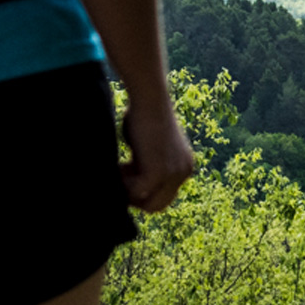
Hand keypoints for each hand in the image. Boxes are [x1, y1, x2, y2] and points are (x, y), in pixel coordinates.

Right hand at [120, 94, 192, 211]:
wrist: (149, 98)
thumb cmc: (143, 114)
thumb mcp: (150, 147)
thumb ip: (146, 165)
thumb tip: (130, 188)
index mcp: (184, 167)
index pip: (163, 198)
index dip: (142, 192)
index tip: (127, 173)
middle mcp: (184, 172)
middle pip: (157, 206)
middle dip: (135, 197)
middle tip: (122, 174)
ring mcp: (174, 174)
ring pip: (147, 203)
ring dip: (128, 191)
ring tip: (120, 167)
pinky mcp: (159, 172)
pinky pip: (136, 193)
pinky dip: (123, 184)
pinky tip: (120, 166)